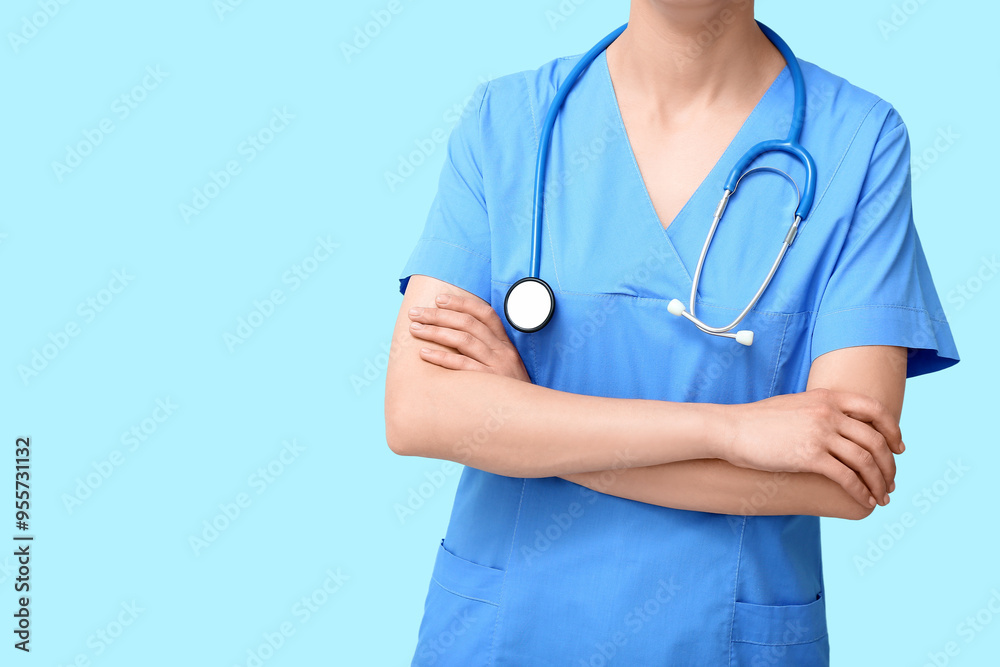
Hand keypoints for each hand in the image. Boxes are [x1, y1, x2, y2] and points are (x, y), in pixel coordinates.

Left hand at [407, 293, 530, 382]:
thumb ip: (487, 351)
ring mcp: (496, 366)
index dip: (461, 303)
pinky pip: (461, 365)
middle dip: (438, 315)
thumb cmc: (510, 393)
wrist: (528, 416)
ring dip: (435, 331)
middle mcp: (502, 351)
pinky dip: (441, 357)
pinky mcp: (489, 382)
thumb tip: (456, 338)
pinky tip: (424, 353)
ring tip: (415, 329)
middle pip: (468, 323)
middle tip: (415, 312)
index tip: (439, 299)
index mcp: (505, 344)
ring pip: (463, 340)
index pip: (485, 314)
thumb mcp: (505, 366)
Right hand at [720, 388, 902, 508]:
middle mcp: (828, 412)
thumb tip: (838, 424)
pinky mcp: (810, 456)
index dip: (893, 431)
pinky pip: (847, 477)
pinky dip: (860, 492)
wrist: (731, 429)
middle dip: (889, 465)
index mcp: (827, 397)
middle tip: (891, 482)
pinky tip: (864, 501)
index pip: (875, 410)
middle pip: (875, 440)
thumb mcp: (795, 405)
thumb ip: (821, 410)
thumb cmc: (758, 421)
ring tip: (882, 497)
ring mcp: (820, 434)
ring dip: (879, 482)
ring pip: (865, 461)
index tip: (899, 449)